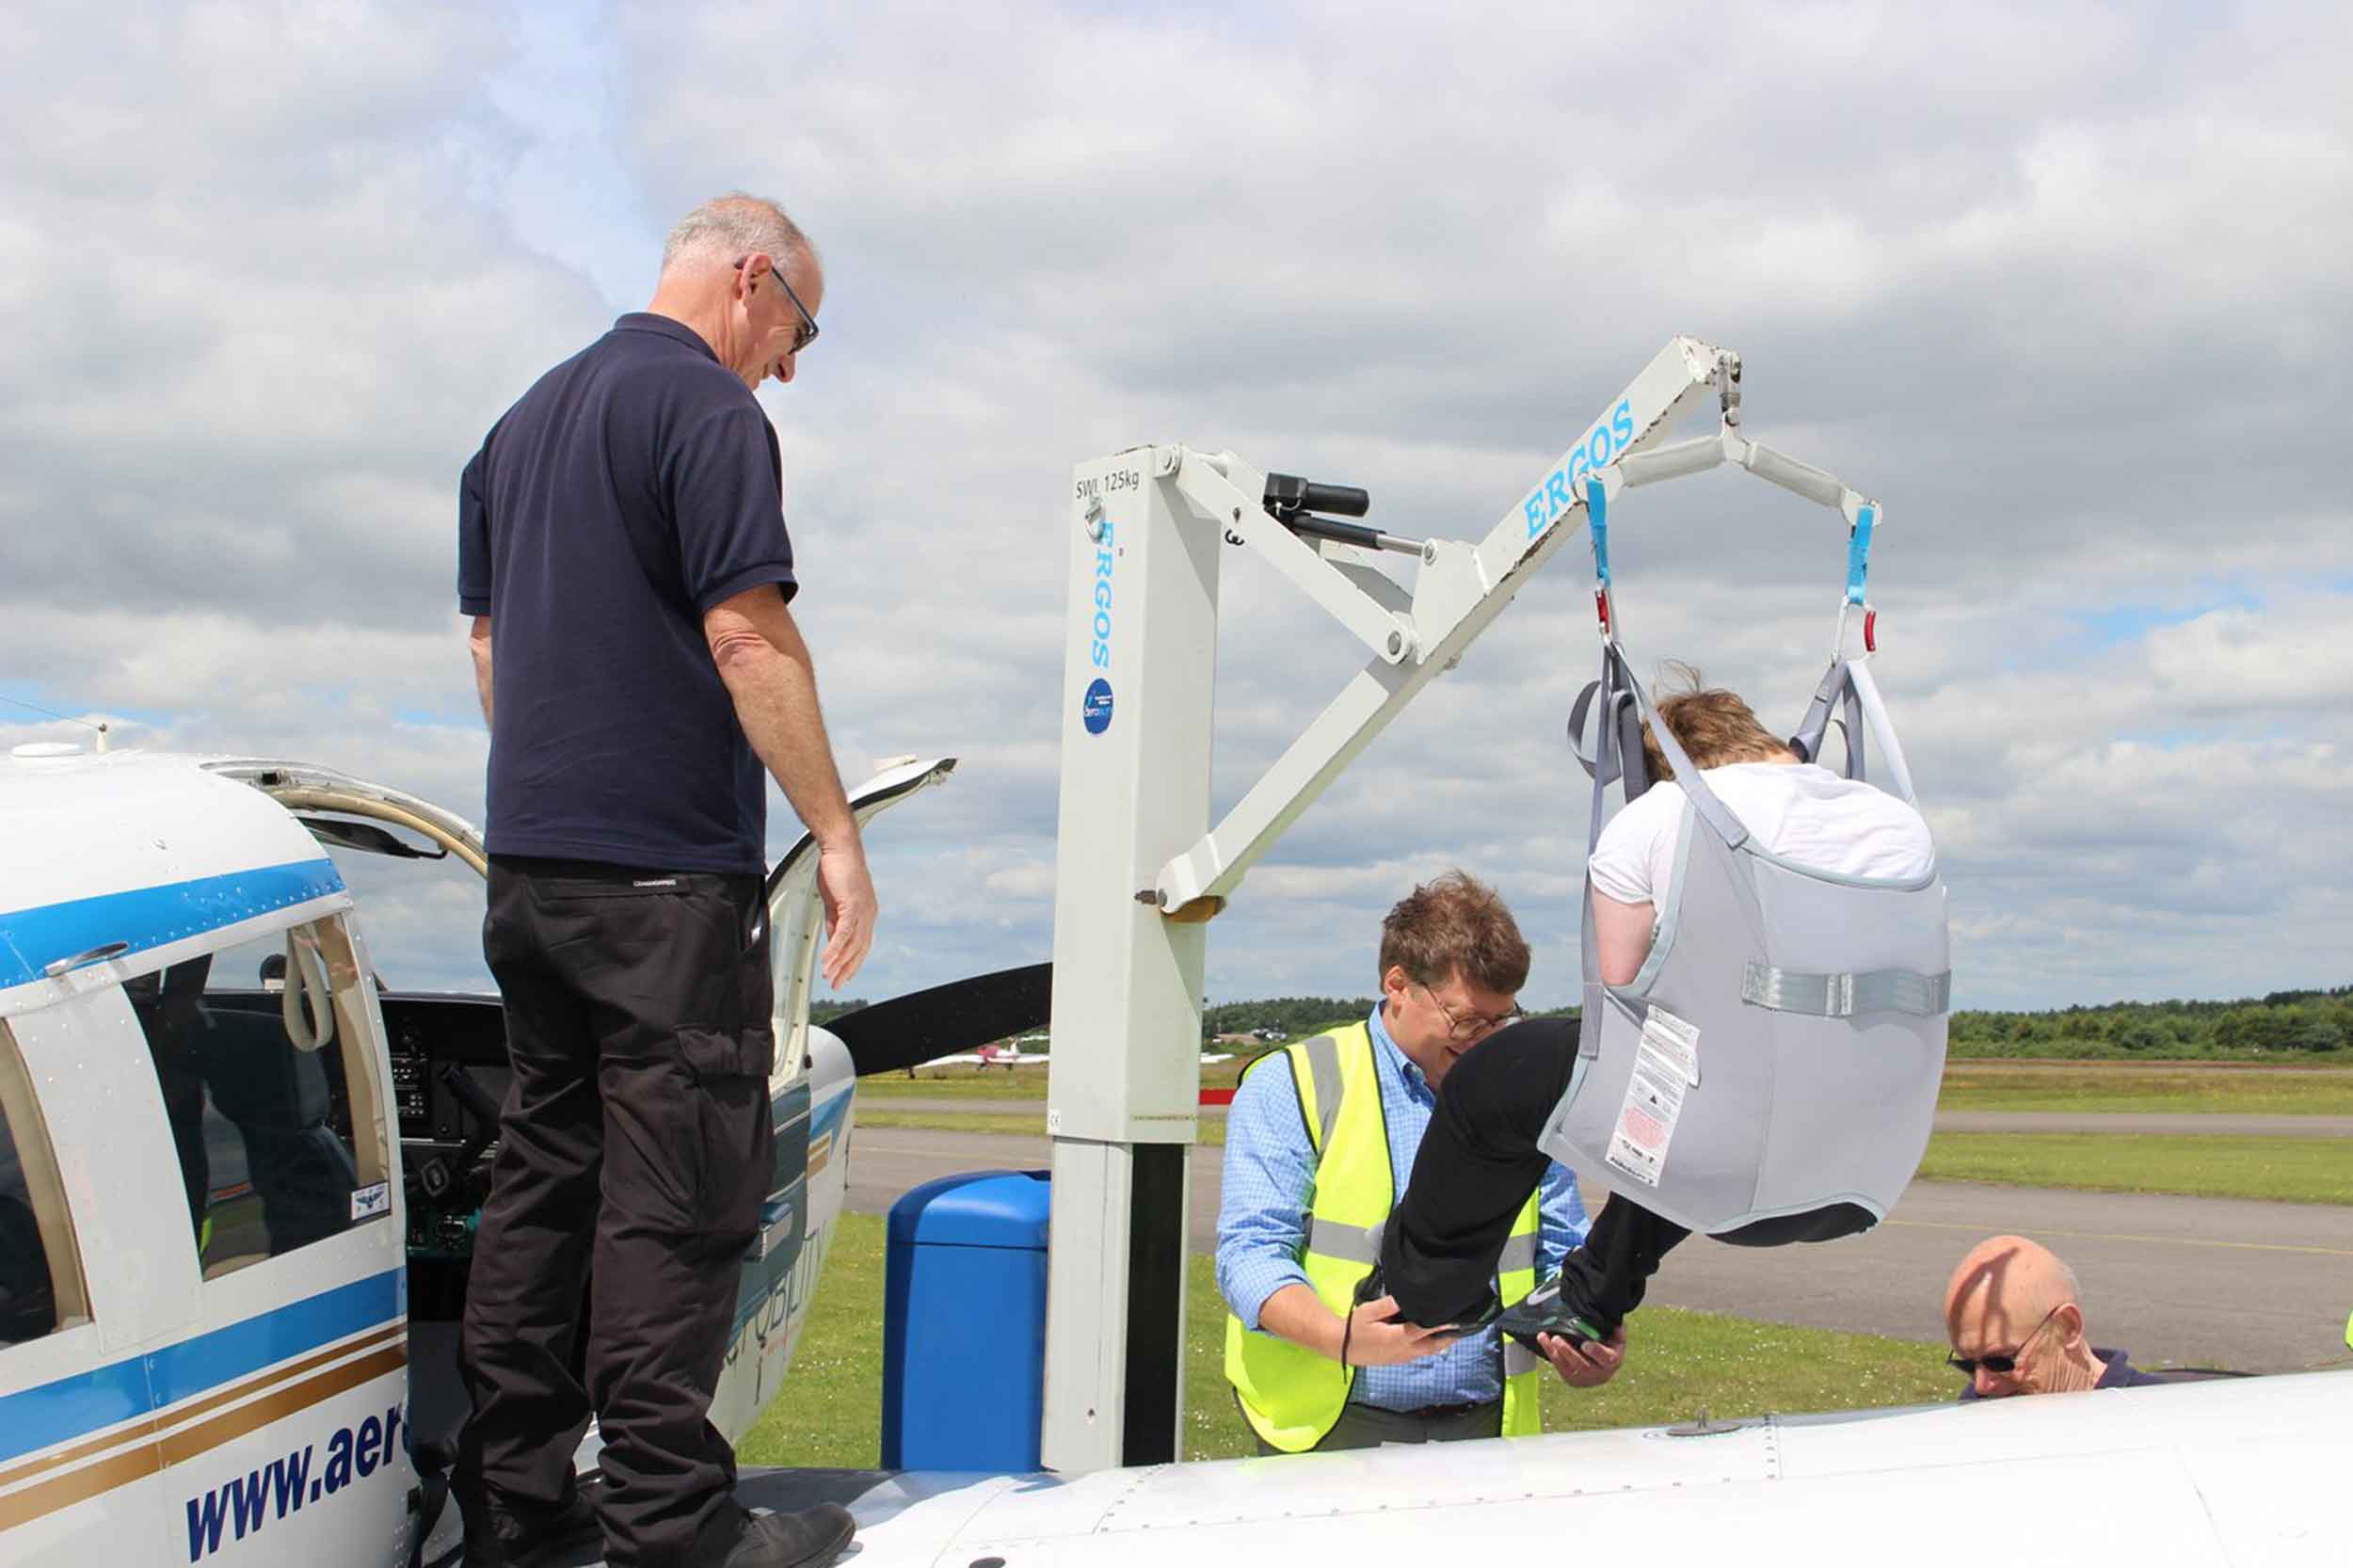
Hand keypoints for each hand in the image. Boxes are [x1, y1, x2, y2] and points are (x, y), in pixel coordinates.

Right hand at [814, 838, 875, 988]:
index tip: (843, 977)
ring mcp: (863, 910)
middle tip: (836, 985)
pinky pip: (844, 933)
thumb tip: (832, 943)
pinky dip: (834, 948)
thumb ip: (834, 923)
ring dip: (839, 962)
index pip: (861, 945)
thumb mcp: (834, 903)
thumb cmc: (837, 870)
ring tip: (829, 976)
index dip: (852, 963)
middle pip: (859, 949)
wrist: (840, 848)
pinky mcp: (853, 905)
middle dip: (846, 969)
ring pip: (852, 944)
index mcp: (865, 914)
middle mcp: (869, 914)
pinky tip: (827, 960)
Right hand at [1341, 1296, 1457, 1366]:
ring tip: (1454, 1332)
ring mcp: (1401, 1358)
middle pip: (1433, 1346)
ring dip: (1441, 1342)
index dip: (1442, 1324)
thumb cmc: (1354, 1328)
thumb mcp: (1367, 1312)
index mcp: (1397, 1338)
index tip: (1456, 1317)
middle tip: (1464, 1327)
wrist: (1341, 1348)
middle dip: (1449, 1337)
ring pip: (1428, 1352)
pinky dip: (1431, 1346)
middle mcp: (1403, 1351)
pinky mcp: (1398, 1360)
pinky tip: (1434, 1338)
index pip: (1425, 1330)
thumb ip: (1387, 1305)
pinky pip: (1420, 1354)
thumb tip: (1404, 1298)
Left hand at [1540, 1323, 1626, 1387]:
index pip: (1607, 1359)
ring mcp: (1586, 1380)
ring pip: (1568, 1369)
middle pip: (1583, 1366)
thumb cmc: (1610, 1344)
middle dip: (1568, 1352)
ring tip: (1544, 1338)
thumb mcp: (1616, 1335)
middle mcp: (1601, 1374)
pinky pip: (1561, 1369)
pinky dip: (1551, 1355)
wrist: (1603, 1362)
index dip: (1596, 1352)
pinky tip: (1544, 1342)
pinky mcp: (1573, 1381)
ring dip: (1555, 1353)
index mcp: (1614, 1361)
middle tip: (1557, 1339)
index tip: (1585, 1344)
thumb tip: (1611, 1318)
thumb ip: (1615, 1328)